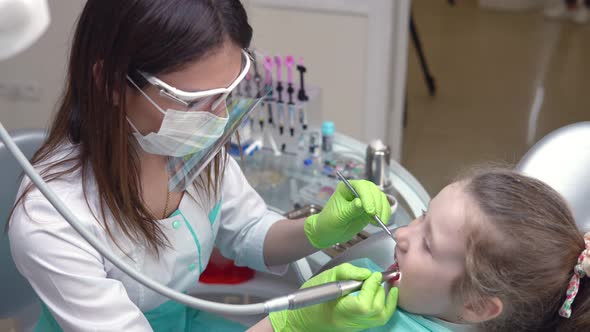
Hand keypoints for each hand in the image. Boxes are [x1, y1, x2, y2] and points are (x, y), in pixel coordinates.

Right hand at [269, 263, 397, 331]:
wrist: (303, 318)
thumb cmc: (311, 298)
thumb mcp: (327, 277)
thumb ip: (348, 272)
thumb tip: (367, 273)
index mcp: (342, 311)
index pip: (365, 304)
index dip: (372, 287)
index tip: (374, 275)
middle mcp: (352, 322)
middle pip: (376, 311)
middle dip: (380, 291)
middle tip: (378, 278)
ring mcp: (357, 326)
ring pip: (381, 317)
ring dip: (387, 300)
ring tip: (386, 285)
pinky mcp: (359, 326)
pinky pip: (377, 319)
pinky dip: (384, 306)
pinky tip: (383, 295)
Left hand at [304, 180, 390, 247]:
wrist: (330, 232)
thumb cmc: (329, 222)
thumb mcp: (339, 216)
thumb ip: (351, 209)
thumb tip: (360, 202)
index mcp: (346, 187)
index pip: (361, 186)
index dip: (367, 197)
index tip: (369, 211)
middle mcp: (357, 191)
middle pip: (373, 191)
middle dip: (377, 203)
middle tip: (375, 217)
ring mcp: (365, 199)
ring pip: (380, 198)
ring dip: (383, 209)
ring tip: (380, 222)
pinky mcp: (371, 209)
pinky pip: (382, 208)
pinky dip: (385, 214)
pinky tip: (380, 223)